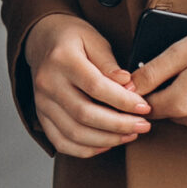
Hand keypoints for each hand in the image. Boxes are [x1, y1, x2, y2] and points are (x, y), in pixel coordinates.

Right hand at [24, 15, 151, 157]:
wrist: (41, 39)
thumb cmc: (72, 38)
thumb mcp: (94, 39)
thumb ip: (109, 63)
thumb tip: (127, 84)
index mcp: (62, 59)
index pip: (95, 87)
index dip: (123, 101)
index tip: (145, 107)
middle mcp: (48, 83)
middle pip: (85, 114)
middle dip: (119, 125)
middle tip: (143, 126)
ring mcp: (41, 102)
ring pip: (74, 133)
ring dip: (106, 139)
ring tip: (130, 135)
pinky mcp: (41, 115)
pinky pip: (61, 142)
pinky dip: (85, 149)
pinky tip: (106, 144)